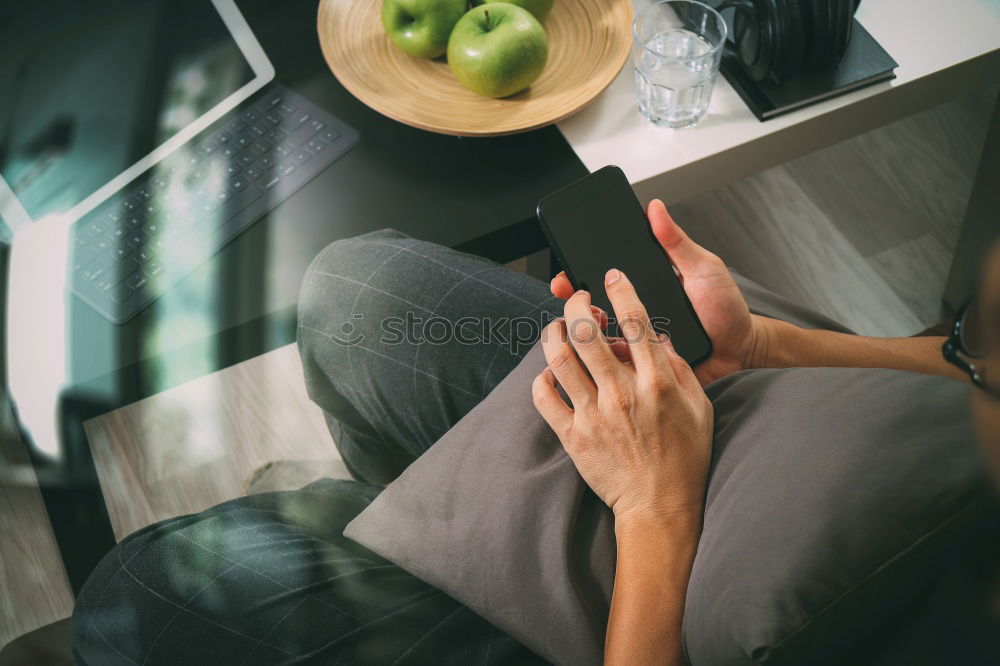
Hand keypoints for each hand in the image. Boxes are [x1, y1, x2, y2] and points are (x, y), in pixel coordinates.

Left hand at [533, 268, 712, 522]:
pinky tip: (550, 372)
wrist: (659, 506)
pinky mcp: (573, 435)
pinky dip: (542, 378)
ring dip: (553, 334)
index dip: (621, 291)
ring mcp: (594, 414)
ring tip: (556, 327)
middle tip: (577, 299)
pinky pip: (545, 397)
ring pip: (560, 359)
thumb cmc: (684, 458)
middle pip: (587, 333)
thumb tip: (657, 339)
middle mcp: (622, 394)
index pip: (635, 322)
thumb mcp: (699, 407)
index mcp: (656, 382)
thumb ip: (678, 368)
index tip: (612, 277)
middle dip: (577, 305)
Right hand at [550, 200, 766, 384]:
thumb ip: (677, 242)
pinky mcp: (644, 368)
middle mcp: (635, 314)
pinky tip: (610, 353)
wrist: (742, 350)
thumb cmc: (725, 308)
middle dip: (574, 304)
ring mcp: (637, 342)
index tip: (567, 273)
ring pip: (598, 339)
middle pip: (591, 309)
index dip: (579, 274)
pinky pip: (618, 366)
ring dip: (588, 331)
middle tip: (572, 297)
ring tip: (594, 323)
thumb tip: (655, 207)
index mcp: (643, 288)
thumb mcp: (703, 268)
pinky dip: (608, 361)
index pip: (602, 279)